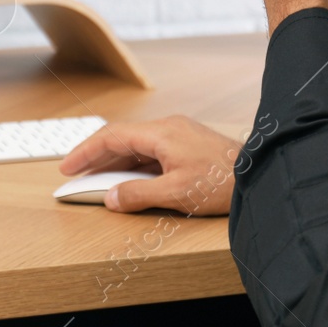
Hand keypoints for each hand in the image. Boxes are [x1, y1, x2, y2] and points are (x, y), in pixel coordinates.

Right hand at [58, 116, 239, 214]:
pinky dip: (134, 164)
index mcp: (162, 133)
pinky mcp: (188, 146)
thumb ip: (139, 195)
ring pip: (137, 145)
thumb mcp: (176, 193)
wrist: (260, 174)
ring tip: (96, 180)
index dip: (86, 151)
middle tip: (75, 174)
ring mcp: (179, 135)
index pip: (112, 136)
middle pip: (122, 139)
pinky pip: (152, 151)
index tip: (68, 166)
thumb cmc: (223, 181)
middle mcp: (168, 128)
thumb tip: (112, 198)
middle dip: (96, 157)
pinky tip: (129, 180)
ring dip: (115, 162)